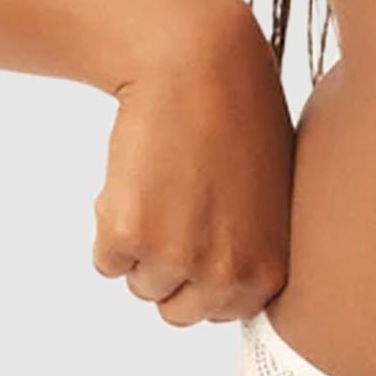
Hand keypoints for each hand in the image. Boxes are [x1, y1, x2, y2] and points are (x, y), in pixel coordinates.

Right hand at [91, 0, 294, 324]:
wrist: (200, 63)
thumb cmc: (239, 121)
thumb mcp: (270, 202)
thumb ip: (251, 255)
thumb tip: (219, 293)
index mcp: (267, 272)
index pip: (218, 312)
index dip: (203, 268)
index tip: (207, 222)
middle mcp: (227, 275)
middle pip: (174, 310)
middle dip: (168, 265)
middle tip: (182, 202)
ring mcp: (177, 258)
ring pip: (137, 283)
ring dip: (140, 242)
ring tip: (166, 181)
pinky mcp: (129, 234)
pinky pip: (105, 259)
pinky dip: (110, 222)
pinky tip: (140, 174)